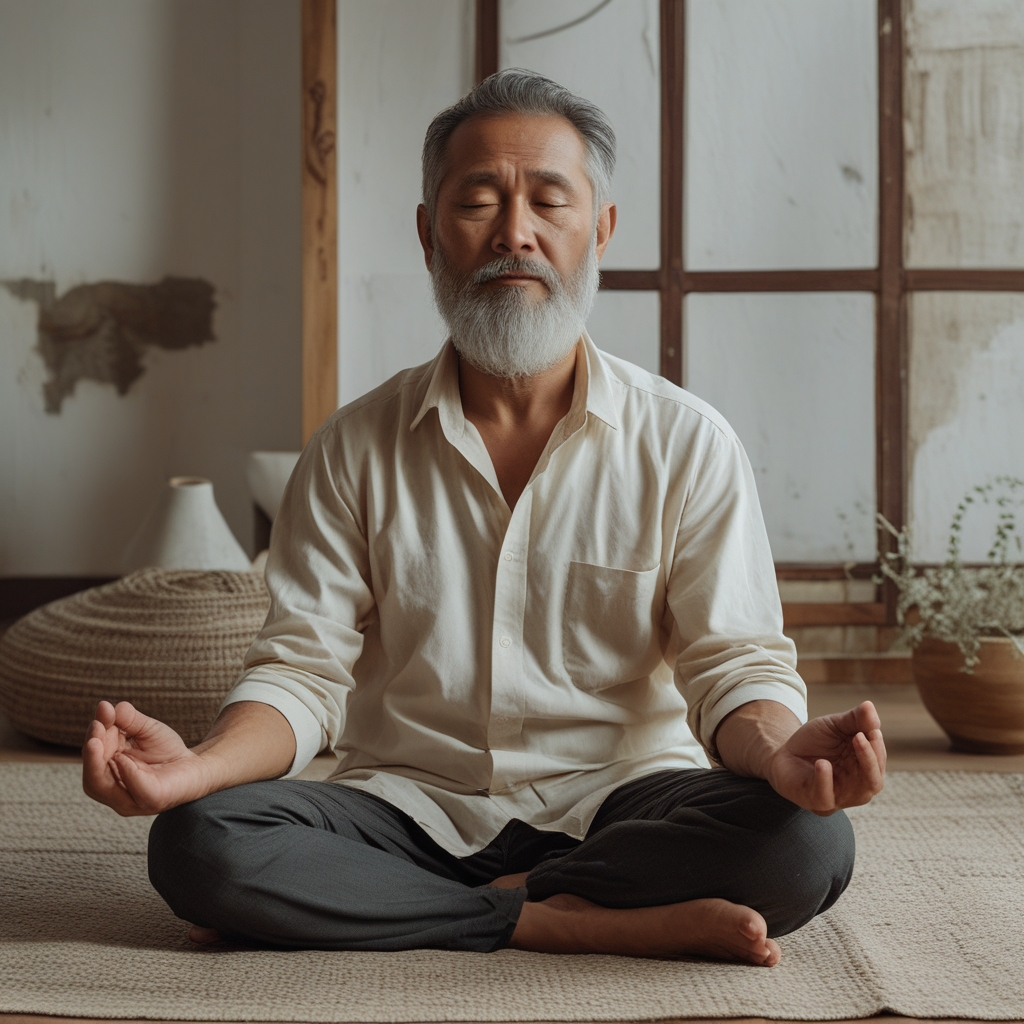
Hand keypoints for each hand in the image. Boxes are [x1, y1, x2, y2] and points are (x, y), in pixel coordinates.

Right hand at [82, 700, 213, 816]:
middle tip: (96, 726)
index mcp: (108, 771)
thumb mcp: (145, 729)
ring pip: (101, 787)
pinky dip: (128, 774)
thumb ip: (127, 719)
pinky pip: (136, 791)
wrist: (195, 765)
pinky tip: (123, 759)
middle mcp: (113, 789)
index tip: (103, 710)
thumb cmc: (166, 749)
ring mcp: (130, 799)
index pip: (93, 754)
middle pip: (92, 774)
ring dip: (96, 763)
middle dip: (90, 751)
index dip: (95, 734)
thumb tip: (105, 707)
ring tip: (96, 741)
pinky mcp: (152, 800)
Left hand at [766, 701, 885, 814]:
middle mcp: (856, 787)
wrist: (782, 753)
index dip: (876, 746)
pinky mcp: (815, 802)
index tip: (872, 728)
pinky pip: (825, 798)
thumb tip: (870, 707)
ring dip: (860, 766)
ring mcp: (837, 797)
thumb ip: (853, 719)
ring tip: (855, 739)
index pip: (879, 762)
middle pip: (874, 780)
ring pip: (858, 793)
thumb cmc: (814, 742)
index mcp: (863, 769)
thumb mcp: (833, 726)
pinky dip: (825, 781)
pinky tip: (823, 764)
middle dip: (872, 758)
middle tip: (863, 735)